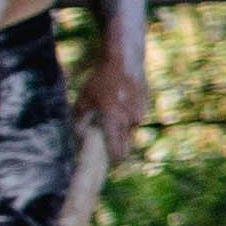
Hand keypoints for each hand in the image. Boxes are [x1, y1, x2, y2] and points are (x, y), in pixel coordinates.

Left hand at [86, 47, 147, 164]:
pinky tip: (120, 106)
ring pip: (131, 130)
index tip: (110, 164)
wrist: (124, 61)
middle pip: (126, 143)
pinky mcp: (145, 105)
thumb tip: (81, 138)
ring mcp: (140, 112)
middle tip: (110, 146)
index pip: (117, 149)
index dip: (114, 160)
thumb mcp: (84, 100)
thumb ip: (81, 121)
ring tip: (112, 119)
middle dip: (119, 147)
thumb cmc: (101, 80)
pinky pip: (136, 118)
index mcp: (113, 120)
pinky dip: (128, 118)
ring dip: (123, 130)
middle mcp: (129, 119)